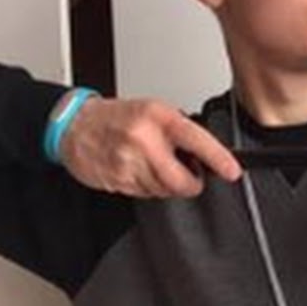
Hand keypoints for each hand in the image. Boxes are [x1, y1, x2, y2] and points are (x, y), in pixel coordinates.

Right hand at [58, 96, 241, 197]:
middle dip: (191, 184)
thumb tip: (208, 154)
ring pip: (164, 190)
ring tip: (154, 165)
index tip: (232, 171)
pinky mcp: (118, 179)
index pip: (195, 139)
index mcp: (158, 117)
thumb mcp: (153, 111)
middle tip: (192, 177)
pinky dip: (149, 187)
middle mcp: (143, 139)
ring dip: (167, 185)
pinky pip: (146, 194)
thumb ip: (179, 130)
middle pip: (181, 180)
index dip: (217, 158)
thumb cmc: (117, 117)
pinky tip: (138, 171)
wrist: (75, 125)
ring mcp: (129, 162)